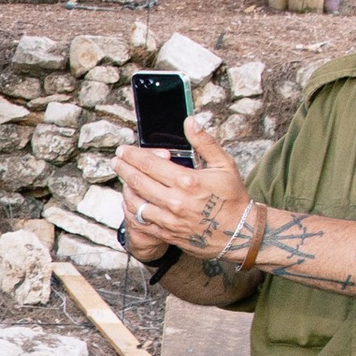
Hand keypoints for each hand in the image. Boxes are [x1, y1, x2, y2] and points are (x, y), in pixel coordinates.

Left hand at [114, 122, 254, 261]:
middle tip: (116, 160)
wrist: (240, 233)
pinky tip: (131, 200)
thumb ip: (205, 142)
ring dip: (126, 188)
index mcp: (187, 181)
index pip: (150, 163)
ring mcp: (169, 219)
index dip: (132, 155)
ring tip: (123, 178)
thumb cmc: (233, 197)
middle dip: (123, 168)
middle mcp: (174, 201)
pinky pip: (141, 221)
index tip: (123, 150)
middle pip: (138, 181)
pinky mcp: (167, 233)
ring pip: (136, 202)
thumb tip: (189, 122)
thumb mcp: (224, 165)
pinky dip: (132, 209)